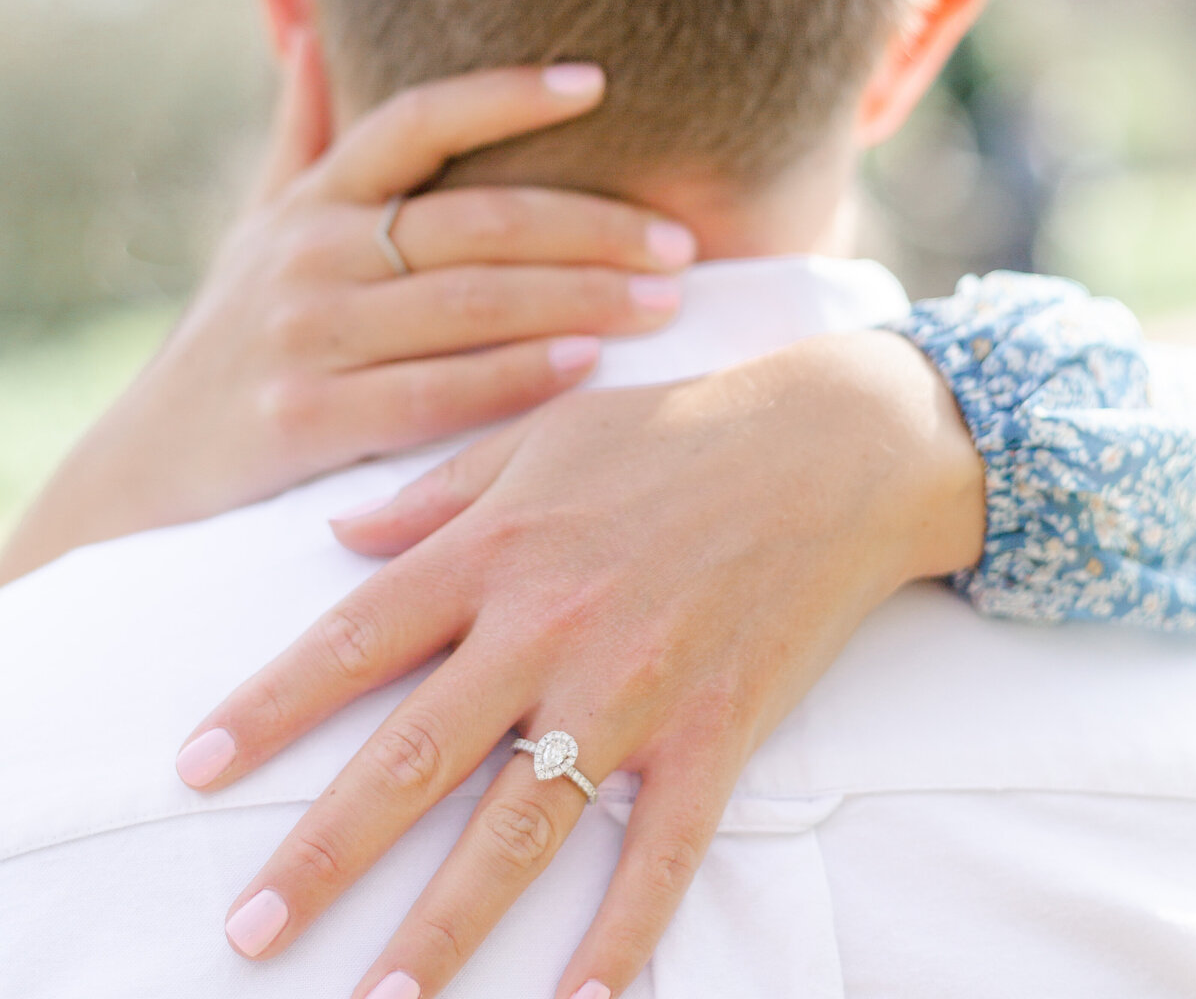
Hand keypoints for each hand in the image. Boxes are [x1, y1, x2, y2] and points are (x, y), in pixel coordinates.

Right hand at [0, 45, 694, 579]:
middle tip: (679, 241)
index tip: (598, 84)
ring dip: (581, 298)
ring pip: (471, 304)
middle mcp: (309, 254)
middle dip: (592, 226)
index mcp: (313, 199)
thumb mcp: (256, 228)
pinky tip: (588, 366)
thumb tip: (307, 32)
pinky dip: (517, 377)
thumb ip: (299, 136)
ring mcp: (306, 336)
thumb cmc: (234, 335)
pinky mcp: (305, 419)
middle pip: (477, 221)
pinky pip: (435, 393)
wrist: (146, 467)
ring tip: (665, 299)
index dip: (506, 95)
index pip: (417, 118)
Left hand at [178, 329, 983, 997]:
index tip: (194, 766)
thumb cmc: (675, 429)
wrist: (829, 446)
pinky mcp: (714, 732)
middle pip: (415, 755)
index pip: (356, 637)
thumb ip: (437, 493)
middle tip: (248, 928)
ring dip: (445, 927)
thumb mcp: (543, 434)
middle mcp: (548, 627)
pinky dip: (622, 938)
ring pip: (520, 829)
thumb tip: (341, 538)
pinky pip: (660, 855)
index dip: (268, 705)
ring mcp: (633, 689)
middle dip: (325, 849)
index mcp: (496, 547)